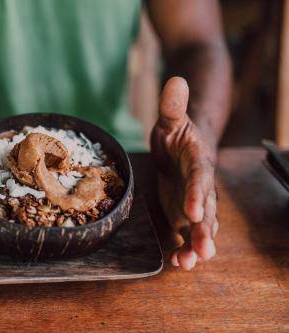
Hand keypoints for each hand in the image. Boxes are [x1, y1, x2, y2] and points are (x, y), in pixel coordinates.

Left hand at [151, 77, 218, 270]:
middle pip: (207, 208)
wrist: (181, 146)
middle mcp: (201, 184)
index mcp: (198, 160)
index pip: (200, 177)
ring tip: (191, 262)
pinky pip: (187, 232)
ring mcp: (193, 201)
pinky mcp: (184, 212)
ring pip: (201, 226)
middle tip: (204, 249)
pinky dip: (184, 247)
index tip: (195, 211)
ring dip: (196, 244)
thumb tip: (175, 80)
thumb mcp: (171, 118)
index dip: (198, 194)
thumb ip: (173, 105)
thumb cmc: (176, 131)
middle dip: (205, 230)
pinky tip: (179, 262)